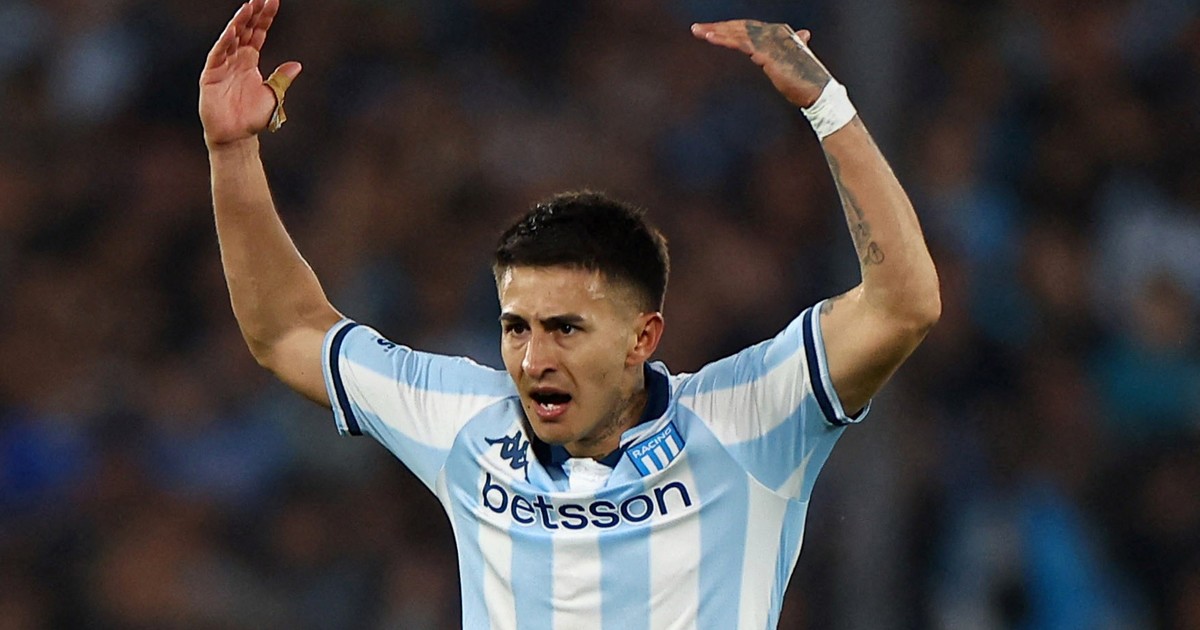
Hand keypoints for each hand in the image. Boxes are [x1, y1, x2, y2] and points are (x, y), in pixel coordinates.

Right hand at [199, 0, 299, 148]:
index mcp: (250, 60)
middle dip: (252, 14)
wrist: (237, 136)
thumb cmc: (253, 117)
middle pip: (244, 30)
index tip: (273, 1)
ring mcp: (222, 65)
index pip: (257, 33)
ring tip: (248, 7)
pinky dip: (225, 42)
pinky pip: (218, 55)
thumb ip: (282, 79)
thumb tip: (297, 65)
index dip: (264, 18)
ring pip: (231, 38)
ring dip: (239, 23)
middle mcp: (235, 58)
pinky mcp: (211, 75)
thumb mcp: (273, 95)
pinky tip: (233, 30)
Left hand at [691, 20, 830, 107]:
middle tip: (696, 28)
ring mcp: (771, 41)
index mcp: (780, 33)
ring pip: (738, 33)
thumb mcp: (798, 59)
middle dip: (717, 27)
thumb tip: (804, 34)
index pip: (748, 28)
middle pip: (740, 27)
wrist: (819, 91)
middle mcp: (775, 32)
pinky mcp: (767, 53)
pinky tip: (711, 37)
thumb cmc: (809, 79)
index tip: (710, 31)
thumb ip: (796, 46)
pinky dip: (725, 38)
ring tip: (698, 31)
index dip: (729, 28)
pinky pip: (741, 43)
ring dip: (716, 31)